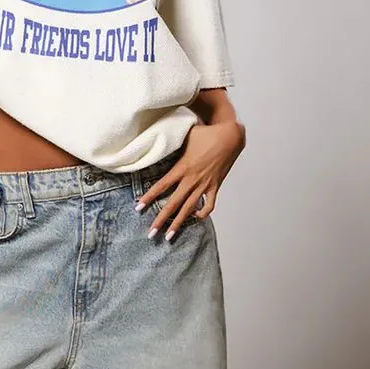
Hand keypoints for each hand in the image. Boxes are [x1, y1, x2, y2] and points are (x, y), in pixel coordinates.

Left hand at [135, 120, 245, 239]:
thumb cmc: (207, 132)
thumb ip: (171, 139)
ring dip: (179, 224)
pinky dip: (203, 213)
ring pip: (189, 209)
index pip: (161, 186)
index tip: (138, 208)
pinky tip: (196, 217)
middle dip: (161, 220)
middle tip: (151, 234)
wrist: (231, 136)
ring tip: (169, 236)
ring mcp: (205, 185)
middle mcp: (192, 179)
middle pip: (173, 204)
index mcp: (182, 167)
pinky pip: (209, 204)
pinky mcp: (215, 186)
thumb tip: (157, 136)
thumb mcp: (185, 134)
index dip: (149, 197)